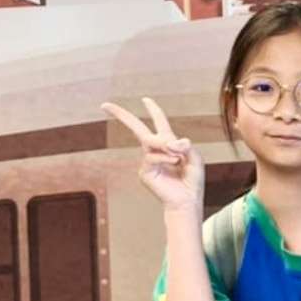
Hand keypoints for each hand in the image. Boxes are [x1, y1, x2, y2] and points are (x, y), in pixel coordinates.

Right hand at [104, 98, 202, 214]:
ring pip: (150, 141)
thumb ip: (185, 145)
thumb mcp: (195, 157)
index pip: (159, 123)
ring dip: (163, 144)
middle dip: (123, 115)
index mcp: (169, 145)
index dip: (153, 110)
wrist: (187, 201)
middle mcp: (156, 151)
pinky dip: (165, 157)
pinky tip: (174, 163)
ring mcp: (148, 161)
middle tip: (106, 105)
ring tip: (177, 157)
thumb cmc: (192, 180)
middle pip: (137, 128)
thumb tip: (169, 141)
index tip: (145, 99)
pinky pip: (152, 157)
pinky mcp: (144, 172)